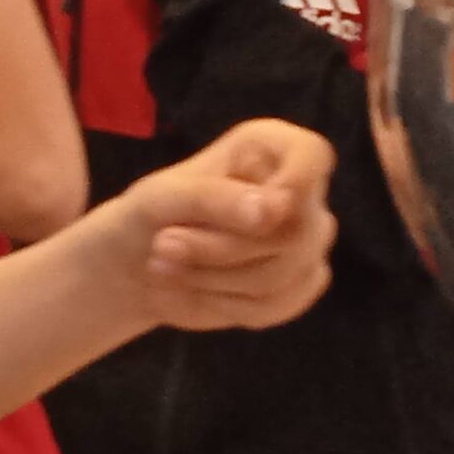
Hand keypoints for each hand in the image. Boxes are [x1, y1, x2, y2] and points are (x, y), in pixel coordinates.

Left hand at [106, 119, 335, 332]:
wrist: (141, 262)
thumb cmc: (153, 211)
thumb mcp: (166, 197)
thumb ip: (217, 197)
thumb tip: (276, 210)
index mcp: (269, 148)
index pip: (312, 154)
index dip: (299, 178)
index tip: (265, 208)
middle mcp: (297, 191)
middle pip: (296, 230)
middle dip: (222, 249)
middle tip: (162, 246)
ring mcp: (305, 239)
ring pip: (286, 272)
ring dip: (216, 279)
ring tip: (165, 267)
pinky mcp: (297, 282)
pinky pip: (281, 303)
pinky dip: (229, 304)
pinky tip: (197, 290)